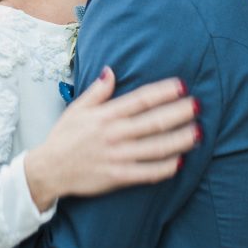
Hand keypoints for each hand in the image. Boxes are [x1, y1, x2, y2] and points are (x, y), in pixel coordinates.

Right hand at [24, 68, 199, 210]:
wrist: (49, 170)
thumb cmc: (64, 137)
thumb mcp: (77, 108)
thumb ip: (98, 91)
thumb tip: (112, 70)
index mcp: (106, 115)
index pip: (141, 99)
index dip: (163, 92)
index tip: (182, 86)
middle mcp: (114, 134)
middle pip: (154, 122)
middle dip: (179, 113)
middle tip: (198, 106)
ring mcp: (117, 156)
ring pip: (156, 148)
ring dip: (180, 140)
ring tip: (198, 133)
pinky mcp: (118, 177)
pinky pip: (147, 173)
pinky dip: (165, 168)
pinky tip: (180, 162)